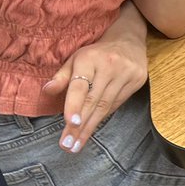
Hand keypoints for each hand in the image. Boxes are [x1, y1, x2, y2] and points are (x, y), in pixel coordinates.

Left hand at [41, 4, 147, 154]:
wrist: (129, 39)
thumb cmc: (96, 53)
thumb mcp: (75, 58)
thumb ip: (61, 76)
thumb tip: (46, 91)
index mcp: (90, 58)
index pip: (81, 85)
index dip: (75, 105)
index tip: (70, 123)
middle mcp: (110, 65)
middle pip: (93, 100)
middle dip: (79, 126)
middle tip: (68, 145)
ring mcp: (127, 73)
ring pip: (106, 106)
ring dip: (90, 127)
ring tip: (77, 144)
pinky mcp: (138, 80)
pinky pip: (117, 104)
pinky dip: (103, 117)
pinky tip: (91, 128)